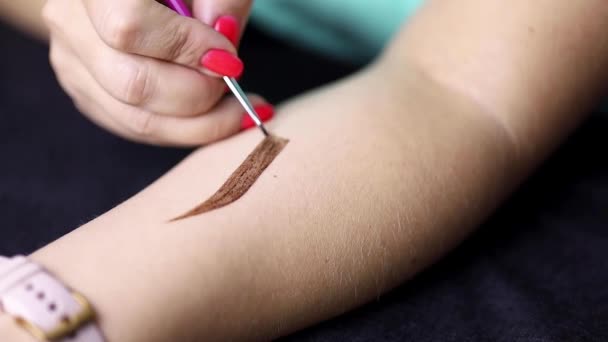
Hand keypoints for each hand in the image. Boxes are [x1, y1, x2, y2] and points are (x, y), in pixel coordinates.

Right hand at [43, 0, 271, 145]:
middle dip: (199, 96)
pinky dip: (181, 129)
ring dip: (197, 124)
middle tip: (235, 87)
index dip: (187, 50)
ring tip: (236, 111)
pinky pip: (136, 128)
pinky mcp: (85, 92)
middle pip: (132, 84)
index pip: (130, 27)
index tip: (228, 59)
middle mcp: (69, 22)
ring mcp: (71, 62)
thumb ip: (223, 0)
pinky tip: (212, 116)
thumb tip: (223, 49)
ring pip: (135, 118)